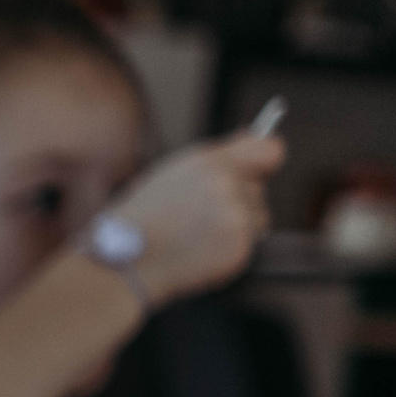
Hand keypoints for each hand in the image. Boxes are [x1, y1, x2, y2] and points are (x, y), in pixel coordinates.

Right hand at [113, 128, 284, 304]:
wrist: (124, 261)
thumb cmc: (143, 218)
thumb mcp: (172, 174)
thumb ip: (216, 159)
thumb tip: (255, 135)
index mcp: (208, 162)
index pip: (271, 151)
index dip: (265, 162)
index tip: (259, 171)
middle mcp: (226, 186)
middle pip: (259, 190)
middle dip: (238, 202)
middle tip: (198, 217)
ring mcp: (235, 218)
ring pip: (258, 218)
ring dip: (236, 227)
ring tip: (195, 237)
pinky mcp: (239, 248)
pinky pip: (249, 245)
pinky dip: (229, 250)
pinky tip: (199, 253)